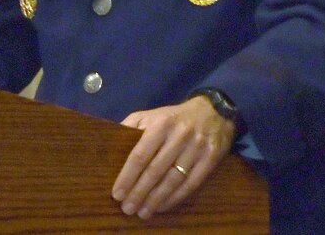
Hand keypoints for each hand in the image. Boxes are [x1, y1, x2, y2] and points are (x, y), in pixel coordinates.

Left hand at [111, 96, 235, 218]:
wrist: (213, 112)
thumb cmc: (173, 117)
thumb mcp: (150, 114)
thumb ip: (131, 126)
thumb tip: (112, 144)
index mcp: (160, 124)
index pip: (140, 154)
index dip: (128, 176)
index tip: (117, 193)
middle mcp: (179, 136)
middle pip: (156, 170)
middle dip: (139, 192)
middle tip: (127, 208)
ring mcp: (196, 148)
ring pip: (173, 180)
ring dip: (156, 199)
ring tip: (143, 212)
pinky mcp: (210, 159)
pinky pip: (191, 184)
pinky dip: (175, 198)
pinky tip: (162, 206)